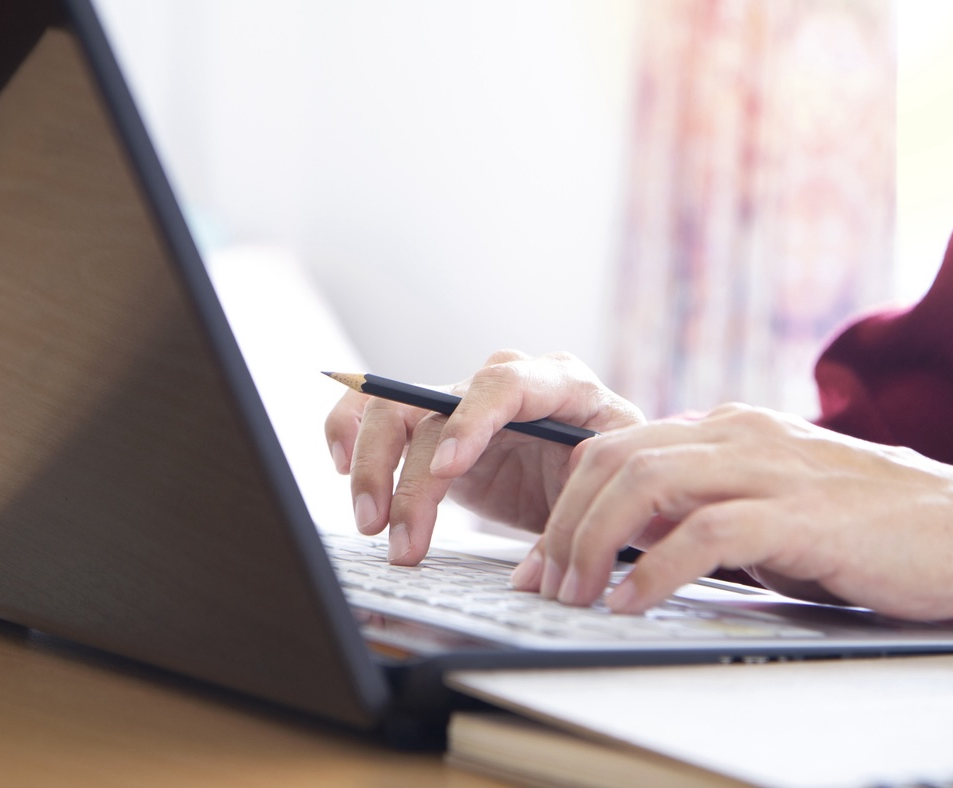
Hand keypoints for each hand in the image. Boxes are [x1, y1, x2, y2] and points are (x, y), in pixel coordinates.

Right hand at [324, 350, 644, 563]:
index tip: (447, 470)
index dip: (471, 422)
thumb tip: (534, 570)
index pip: (506, 384)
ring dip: (373, 466)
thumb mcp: (611, 492)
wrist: (600, 479)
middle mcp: (506, 382)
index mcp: (563, 384)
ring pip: (397, 409)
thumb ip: (576, 517)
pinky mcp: (436, 428)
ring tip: (372, 524)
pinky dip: (350, 431)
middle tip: (395, 533)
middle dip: (408, 472)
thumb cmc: (613, 475)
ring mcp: (466, 402)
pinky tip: (339, 465)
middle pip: (435, 402)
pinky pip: (380, 413)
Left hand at [512, 403, 952, 632]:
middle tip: (542, 582)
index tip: (542, 559)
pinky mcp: (803, 515)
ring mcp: (770, 469)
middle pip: (614, 458)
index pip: (618, 447)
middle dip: (564, 522)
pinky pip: (706, 533)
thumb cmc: (867, 524)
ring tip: (575, 595)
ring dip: (594, 543)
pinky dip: (655, 568)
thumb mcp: (769, 504)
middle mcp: (738, 436)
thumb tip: (634, 544)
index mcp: (726, 430)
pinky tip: (631, 602)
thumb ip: (706, 508)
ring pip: (645, 482)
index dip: (566, 501)